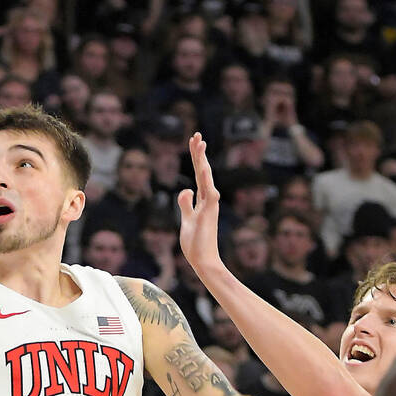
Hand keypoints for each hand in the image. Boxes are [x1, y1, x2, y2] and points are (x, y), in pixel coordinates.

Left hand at [178, 132, 225, 276]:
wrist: (203, 261)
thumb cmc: (196, 244)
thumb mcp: (186, 220)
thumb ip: (185, 204)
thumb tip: (185, 189)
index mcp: (202, 200)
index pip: (197, 174)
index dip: (195, 158)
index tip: (194, 142)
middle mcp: (208, 199)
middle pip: (202, 171)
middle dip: (198, 153)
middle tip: (196, 135)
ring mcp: (210, 205)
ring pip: (206, 178)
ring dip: (202, 160)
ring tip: (199, 143)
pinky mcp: (210, 213)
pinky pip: (209, 193)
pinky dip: (206, 180)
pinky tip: (203, 168)